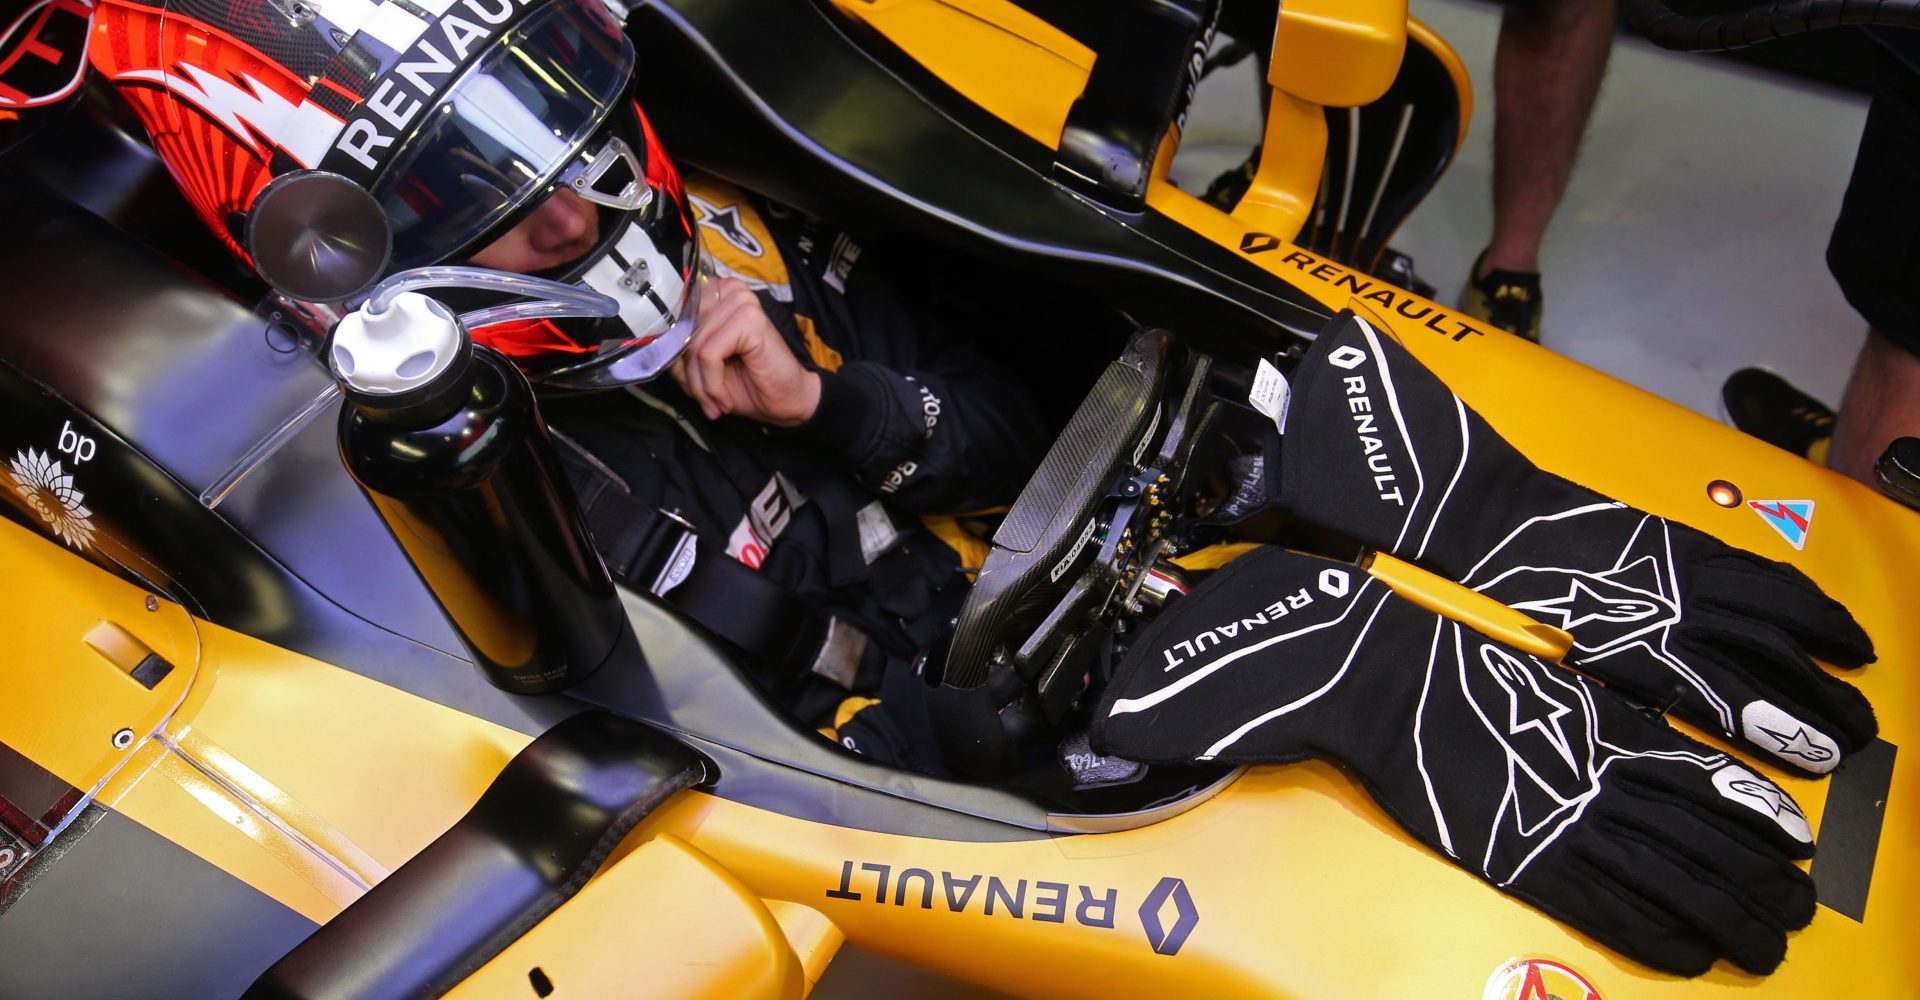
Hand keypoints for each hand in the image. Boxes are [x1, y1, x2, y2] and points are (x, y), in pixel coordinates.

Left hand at [670, 278, 820, 426]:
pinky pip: (708, 354)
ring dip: (700, 385)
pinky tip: (724, 398)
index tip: (682, 384)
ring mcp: (739, 301)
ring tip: (715, 403)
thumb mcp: (699, 369)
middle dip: (688, 376)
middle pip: (682, 334)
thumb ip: (676, 352)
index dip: (670, 354)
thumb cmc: (747, 384)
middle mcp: (726, 290)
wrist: (787, 403)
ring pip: (692, 346)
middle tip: (704, 401)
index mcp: (714, 294)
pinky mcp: (749, 319)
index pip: (673, 319)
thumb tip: (650, 348)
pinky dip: (712, 384)